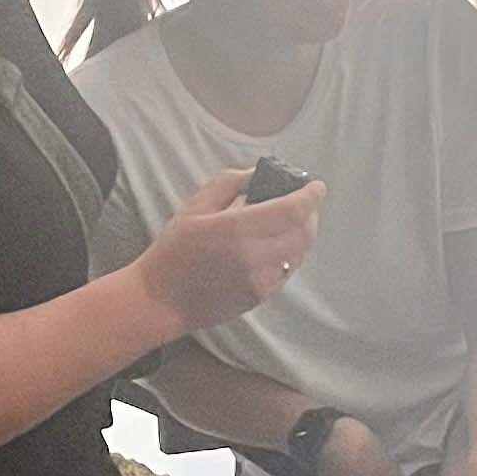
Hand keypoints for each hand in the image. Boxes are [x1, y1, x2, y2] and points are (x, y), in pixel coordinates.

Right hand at [135, 168, 322, 334]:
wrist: (160, 301)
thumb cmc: (173, 250)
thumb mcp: (195, 206)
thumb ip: (230, 183)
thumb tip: (260, 174)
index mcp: (236, 230)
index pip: (292, 210)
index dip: (310, 196)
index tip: (316, 186)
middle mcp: (255, 257)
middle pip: (304, 232)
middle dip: (310, 214)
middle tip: (303, 202)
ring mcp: (261, 281)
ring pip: (300, 253)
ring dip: (302, 234)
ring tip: (290, 221)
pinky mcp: (261, 297)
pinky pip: (288, 270)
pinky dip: (290, 253)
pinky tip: (275, 245)